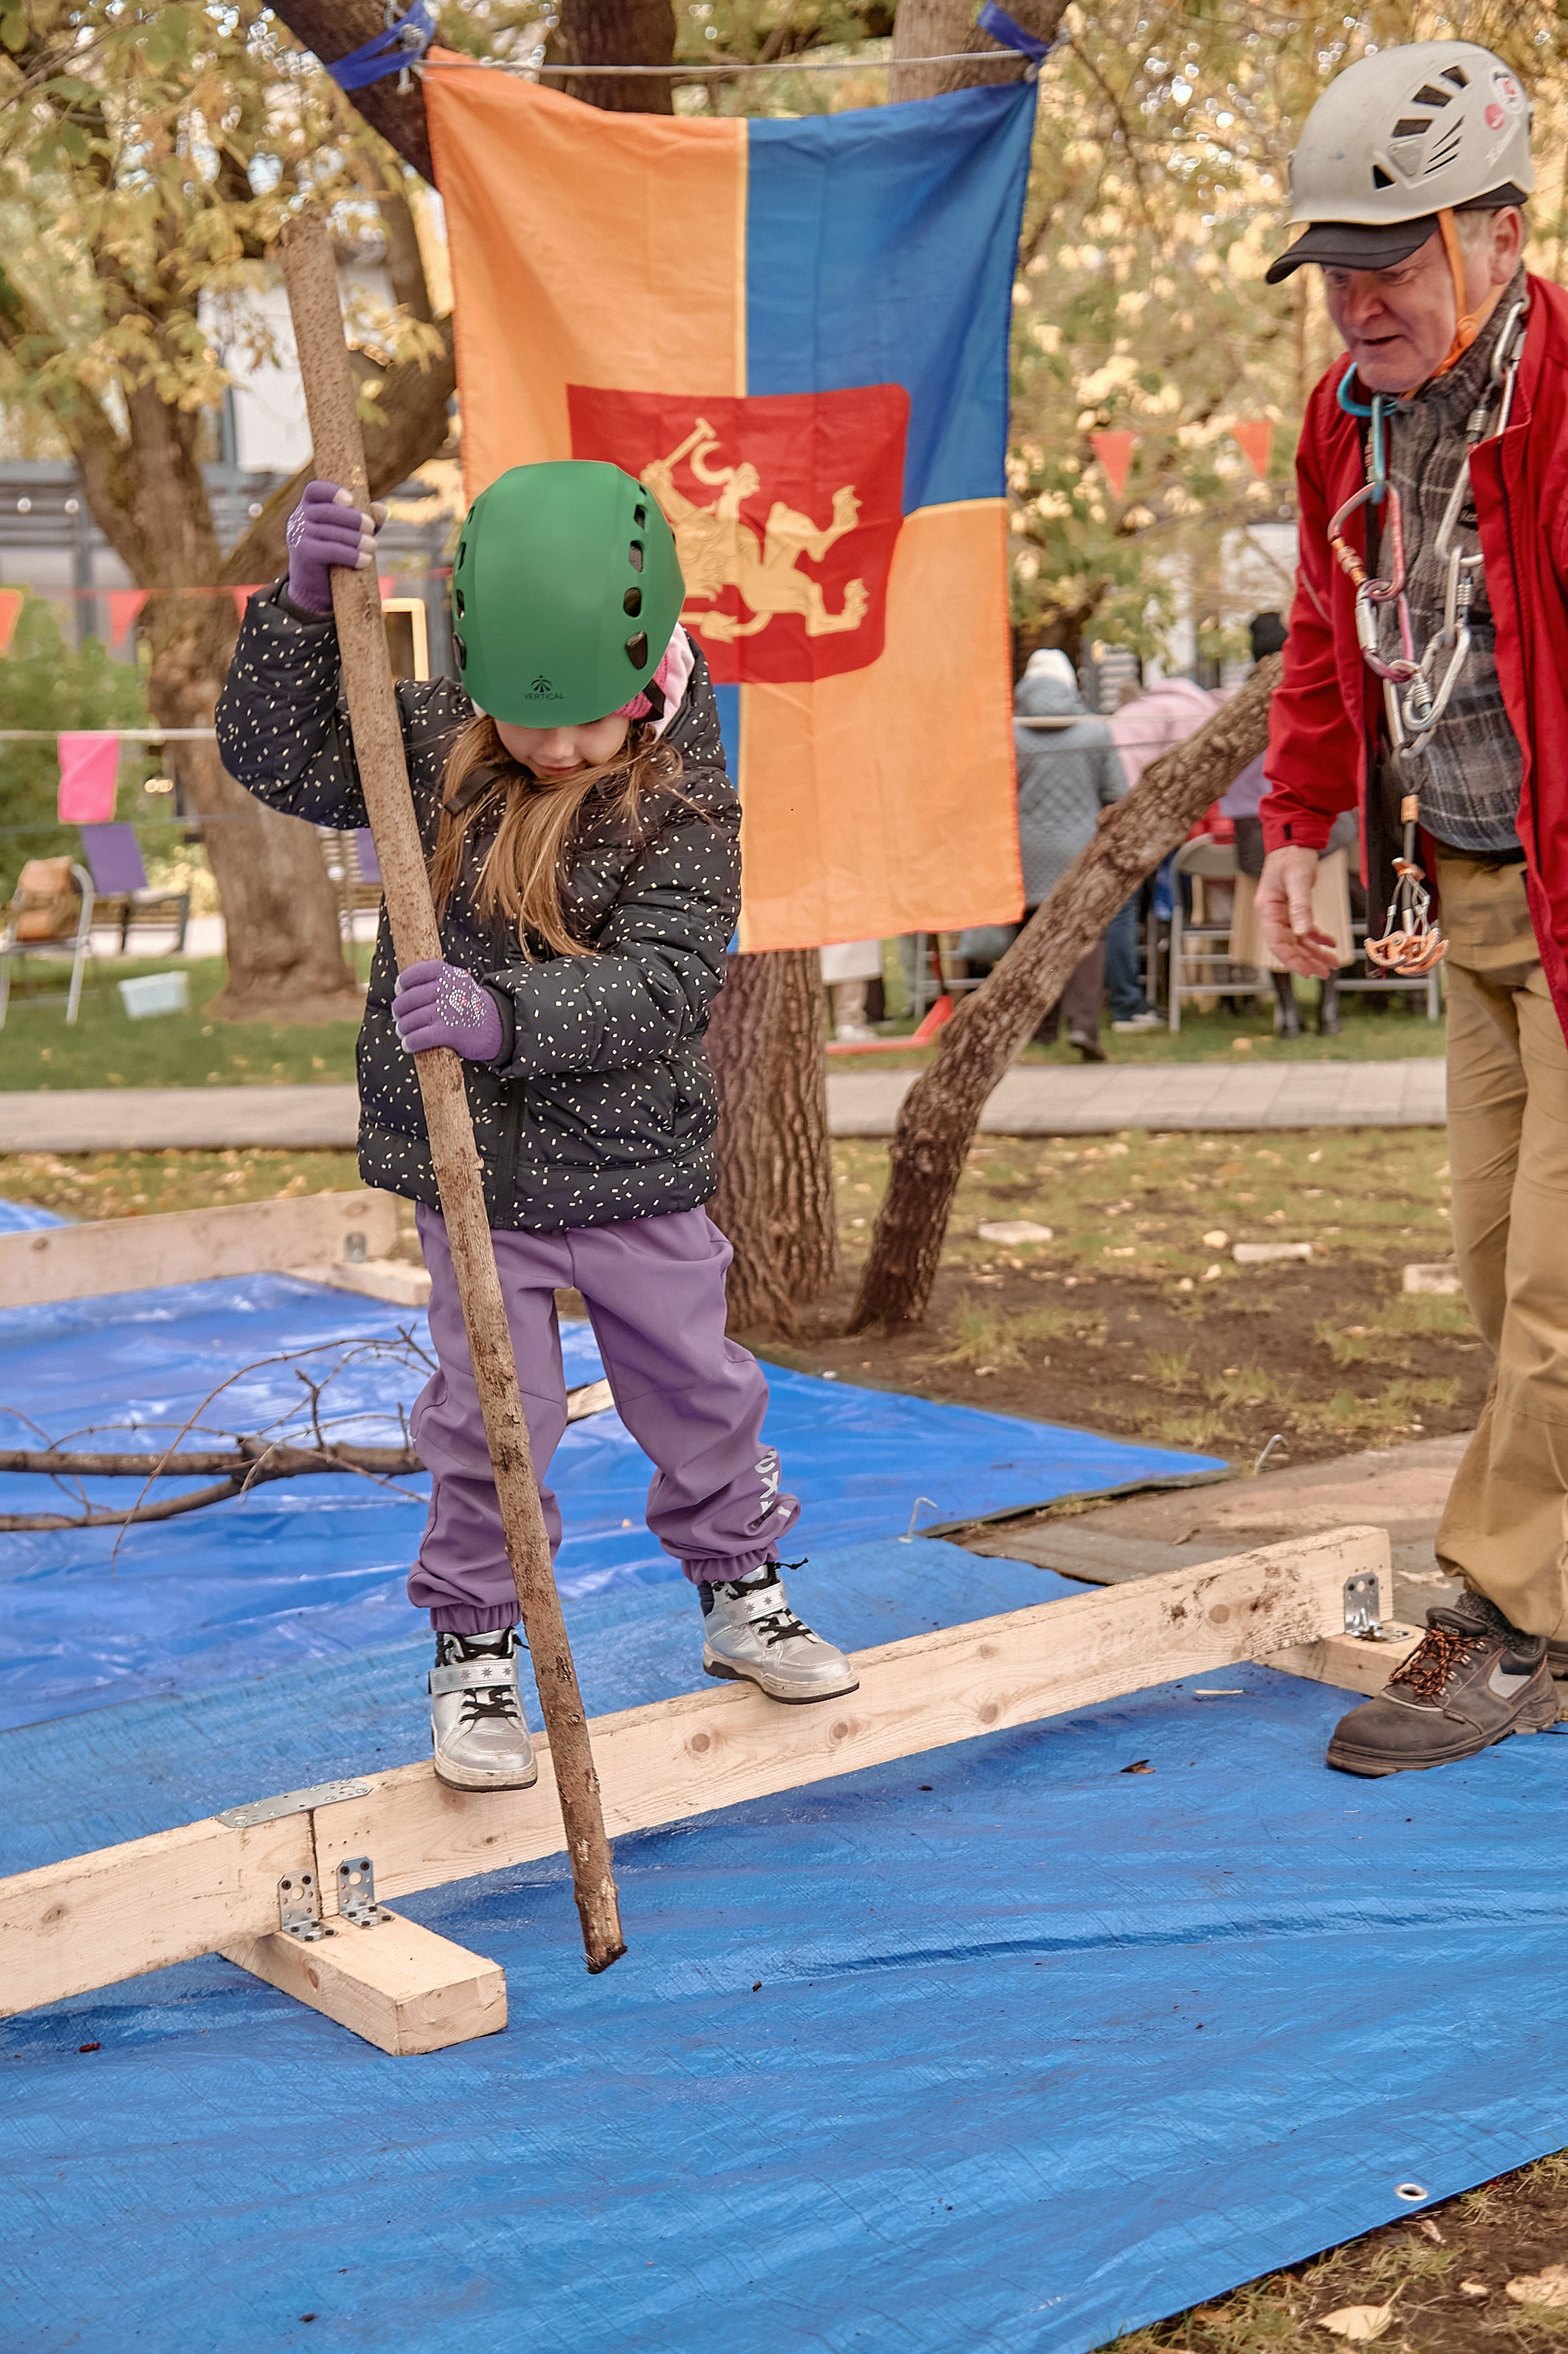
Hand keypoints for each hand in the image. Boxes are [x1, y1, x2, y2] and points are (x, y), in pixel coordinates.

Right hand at [284, 479, 385, 614]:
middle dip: (352, 518)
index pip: (315, 490)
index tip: (351, 500)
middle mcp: (299, 517)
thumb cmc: (334, 557)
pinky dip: (351, 554)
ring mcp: (298, 534)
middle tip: (371, 527)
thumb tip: (382, 509)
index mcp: (309, 506)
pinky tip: (365, 561)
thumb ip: (364, 521)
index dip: (332, 491)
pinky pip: (330, 549)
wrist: (315, 589)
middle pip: (327, 511)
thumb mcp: (349, 535)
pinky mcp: (303, 553)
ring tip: (373, 546)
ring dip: (355, 538)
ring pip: (330, 531)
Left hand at [392, 960, 504, 1060]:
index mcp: (450, 974)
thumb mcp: (458, 983)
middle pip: (410, 998)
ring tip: (403, 1031)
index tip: (399, 990)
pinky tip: (408, 1045)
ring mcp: (449, 1010)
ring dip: (403, 1028)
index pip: (418, 972)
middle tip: (399, 1016)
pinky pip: (420, 1037)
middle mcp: (449, 990)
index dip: (404, 981)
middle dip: (399, 1009)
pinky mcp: (450, 1032)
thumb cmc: (470, 1007)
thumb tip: (403, 991)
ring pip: (412, 1019)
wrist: (498, 1027)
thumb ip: (436, 981)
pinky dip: (410, 1042)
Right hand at [1255, 845, 1339, 977]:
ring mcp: (1282, 913)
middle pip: (1288, 945)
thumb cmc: (1291, 856)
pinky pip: (1304, 930)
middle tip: (1324, 972)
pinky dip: (1317, 938)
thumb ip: (1301, 908)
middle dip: (1306, 960)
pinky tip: (1330, 944)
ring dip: (1313, 953)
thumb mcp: (1298, 881)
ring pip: (1297, 940)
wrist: (1294, 841)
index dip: (1292, 959)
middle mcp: (1273, 914)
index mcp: (1268, 909)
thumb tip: (1305, 933)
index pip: (1277, 942)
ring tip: (1330, 964)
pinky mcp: (1293, 909)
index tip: (1307, 971)